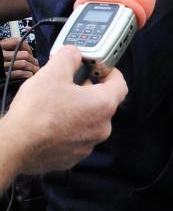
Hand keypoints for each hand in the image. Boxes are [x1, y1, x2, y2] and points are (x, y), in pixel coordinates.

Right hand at [1, 36, 37, 80]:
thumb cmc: (0, 58)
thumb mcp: (2, 48)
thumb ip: (12, 46)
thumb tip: (28, 50)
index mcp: (1, 46)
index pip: (18, 42)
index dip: (27, 47)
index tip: (30, 52)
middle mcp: (2, 55)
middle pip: (24, 54)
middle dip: (33, 60)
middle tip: (36, 63)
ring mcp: (3, 66)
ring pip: (24, 64)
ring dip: (32, 67)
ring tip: (34, 69)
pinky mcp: (4, 75)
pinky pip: (19, 73)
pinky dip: (27, 74)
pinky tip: (29, 74)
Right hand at [3, 45, 126, 173]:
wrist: (14, 146)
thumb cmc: (35, 113)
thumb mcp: (52, 73)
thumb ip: (69, 57)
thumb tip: (73, 53)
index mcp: (103, 105)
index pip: (120, 84)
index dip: (110, 72)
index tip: (99, 69)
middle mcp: (101, 127)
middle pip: (102, 102)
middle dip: (88, 91)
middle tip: (70, 84)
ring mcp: (88, 144)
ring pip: (88, 121)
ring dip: (77, 111)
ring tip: (55, 104)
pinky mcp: (72, 157)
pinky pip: (76, 137)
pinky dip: (67, 129)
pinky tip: (50, 123)